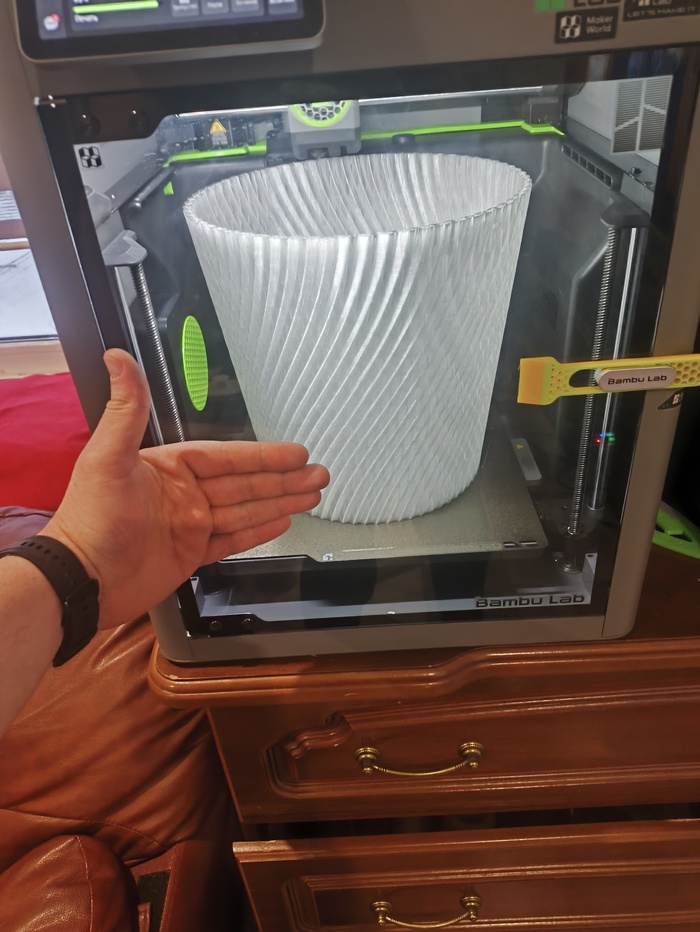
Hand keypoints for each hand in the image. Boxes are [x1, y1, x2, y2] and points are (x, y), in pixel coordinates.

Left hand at [43, 349, 329, 627]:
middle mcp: (183, 495)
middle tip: (318, 473)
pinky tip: (282, 520)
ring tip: (312, 493)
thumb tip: (117, 358)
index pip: (227, 456)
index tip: (294, 451)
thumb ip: (126, 408)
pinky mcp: (190, 555)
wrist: (81, 580)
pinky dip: (259, 530)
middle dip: (284, 478)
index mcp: (169, 468)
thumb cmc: (88, 519)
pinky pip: (233, 540)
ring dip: (280, 500)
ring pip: (246, 509)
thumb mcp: (108, 457)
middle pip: (245, 482)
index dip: (263, 455)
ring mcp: (189, 525)